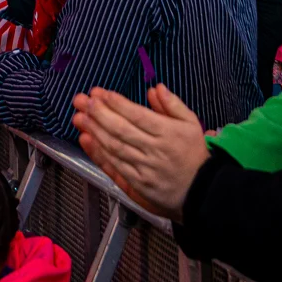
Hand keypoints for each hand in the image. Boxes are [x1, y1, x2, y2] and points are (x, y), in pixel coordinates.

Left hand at [72, 84, 207, 217]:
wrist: (202, 192)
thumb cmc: (194, 154)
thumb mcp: (191, 124)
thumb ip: (172, 105)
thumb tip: (155, 88)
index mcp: (168, 133)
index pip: (137, 115)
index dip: (116, 103)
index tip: (99, 93)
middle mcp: (154, 150)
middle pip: (122, 130)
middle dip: (99, 114)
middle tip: (82, 100)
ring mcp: (144, 169)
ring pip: (115, 148)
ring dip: (94, 131)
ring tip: (79, 117)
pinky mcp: (137, 184)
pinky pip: (115, 167)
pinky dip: (99, 154)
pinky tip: (86, 140)